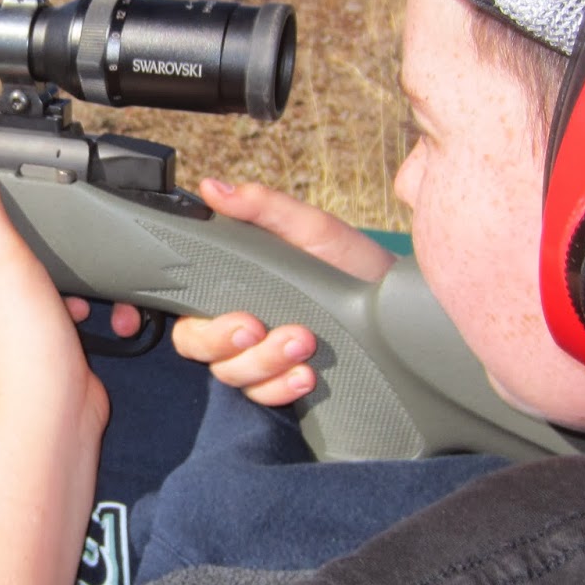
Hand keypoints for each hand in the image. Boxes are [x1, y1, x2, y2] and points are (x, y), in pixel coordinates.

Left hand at [0, 154, 108, 436]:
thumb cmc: (18, 340)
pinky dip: (67, 306)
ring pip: (17, 293)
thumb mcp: (0, 258)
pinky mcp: (38, 347)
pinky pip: (50, 316)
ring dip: (41, 277)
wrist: (55, 407)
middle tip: (11, 228)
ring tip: (55, 266)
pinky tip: (82, 305)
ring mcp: (4, 333)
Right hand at [166, 178, 398, 405]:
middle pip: (198, 346)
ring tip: (304, 343)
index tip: (223, 315)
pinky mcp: (283, 383)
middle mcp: (237, 324)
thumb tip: (211, 187)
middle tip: (258, 328)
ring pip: (232, 374)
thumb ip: (262, 207)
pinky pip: (265, 397)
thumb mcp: (310, 228)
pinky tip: (306, 376)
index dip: (188, 320)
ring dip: (264, 363)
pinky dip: (281, 389)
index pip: (186, 309)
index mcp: (232, 286)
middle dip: (225, 342)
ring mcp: (259, 357)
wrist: (398, 307)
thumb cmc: (350, 262)